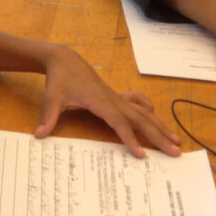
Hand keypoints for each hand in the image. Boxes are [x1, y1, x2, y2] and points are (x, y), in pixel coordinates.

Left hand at [34, 46, 181, 157]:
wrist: (65, 60)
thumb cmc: (59, 80)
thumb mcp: (51, 100)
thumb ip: (47, 118)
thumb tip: (38, 136)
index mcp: (100, 102)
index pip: (119, 124)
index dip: (130, 139)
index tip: (141, 155)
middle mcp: (113, 100)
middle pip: (141, 120)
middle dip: (158, 136)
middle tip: (176, 153)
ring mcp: (117, 98)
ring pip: (144, 113)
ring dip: (160, 127)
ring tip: (177, 141)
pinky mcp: (117, 96)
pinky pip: (138, 104)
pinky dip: (149, 112)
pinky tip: (156, 120)